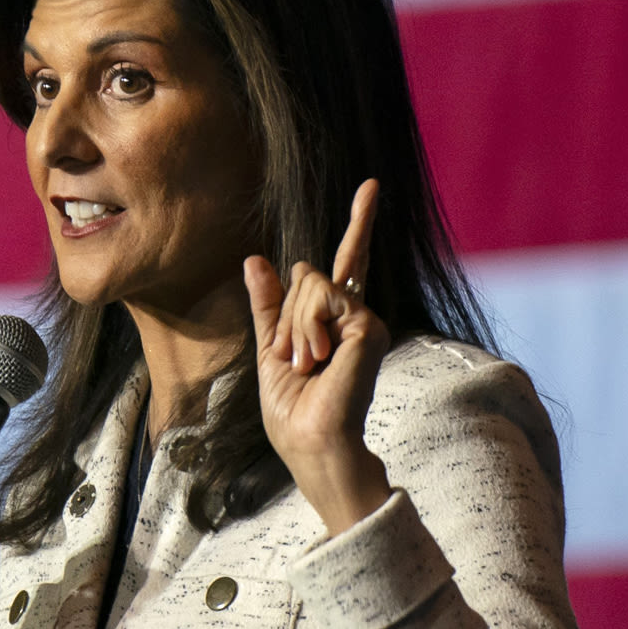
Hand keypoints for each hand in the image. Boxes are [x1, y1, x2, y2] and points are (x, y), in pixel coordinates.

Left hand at [244, 178, 393, 534]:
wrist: (311, 443)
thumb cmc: (292, 411)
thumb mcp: (270, 350)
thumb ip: (268, 306)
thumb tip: (255, 259)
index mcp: (336, 320)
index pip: (349, 261)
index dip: (360, 221)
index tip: (373, 185)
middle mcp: (357, 315)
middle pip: (307, 273)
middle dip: (285, 316)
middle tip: (296, 360)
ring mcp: (367, 319)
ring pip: (310, 283)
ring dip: (293, 326)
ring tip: (308, 364)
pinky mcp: (369, 326)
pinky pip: (320, 297)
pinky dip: (305, 327)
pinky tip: (318, 358)